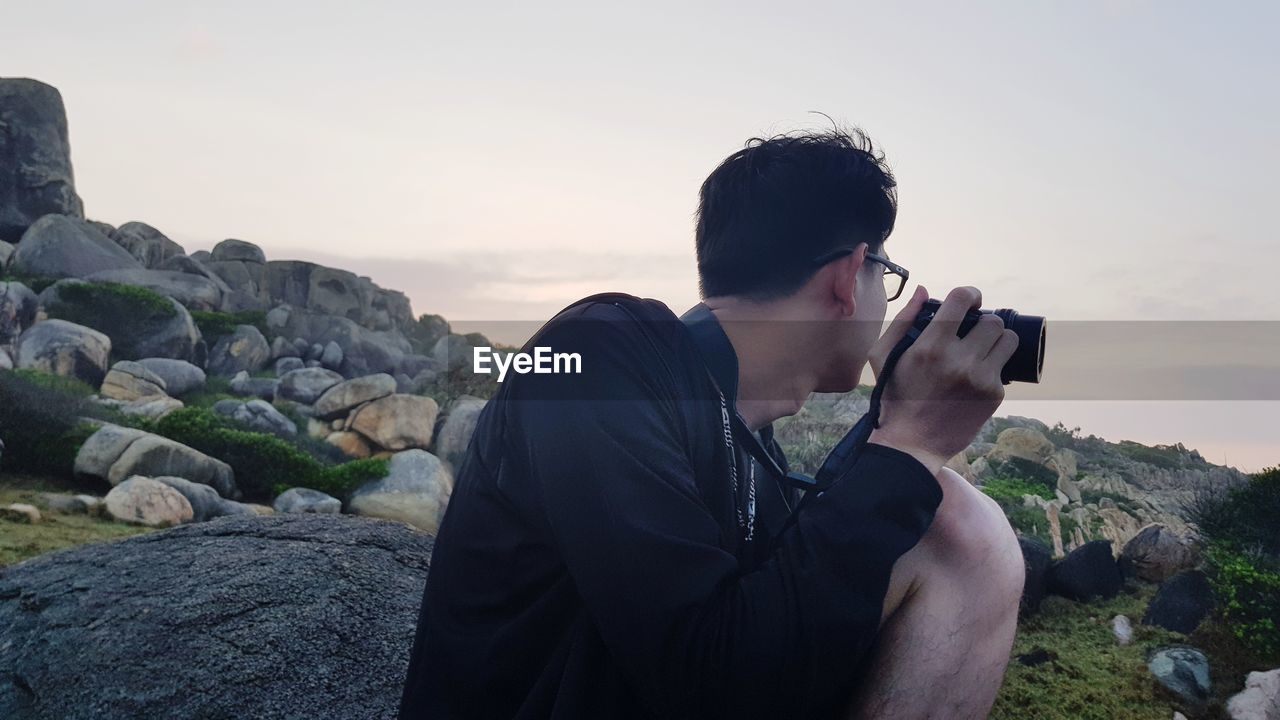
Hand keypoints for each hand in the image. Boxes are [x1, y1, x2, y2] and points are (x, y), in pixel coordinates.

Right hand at [865, 285, 1018, 474]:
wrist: (910, 444)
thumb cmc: (893, 397)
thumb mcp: (882, 356)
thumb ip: (903, 320)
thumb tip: (923, 290)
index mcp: (931, 346)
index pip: (963, 299)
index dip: (971, 294)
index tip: (971, 302)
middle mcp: (959, 360)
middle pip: (993, 321)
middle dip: (984, 323)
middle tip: (973, 333)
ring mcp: (980, 379)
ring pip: (1008, 340)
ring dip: (997, 341)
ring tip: (982, 351)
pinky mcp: (993, 395)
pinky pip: (1004, 369)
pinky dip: (992, 369)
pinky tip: (975, 379)